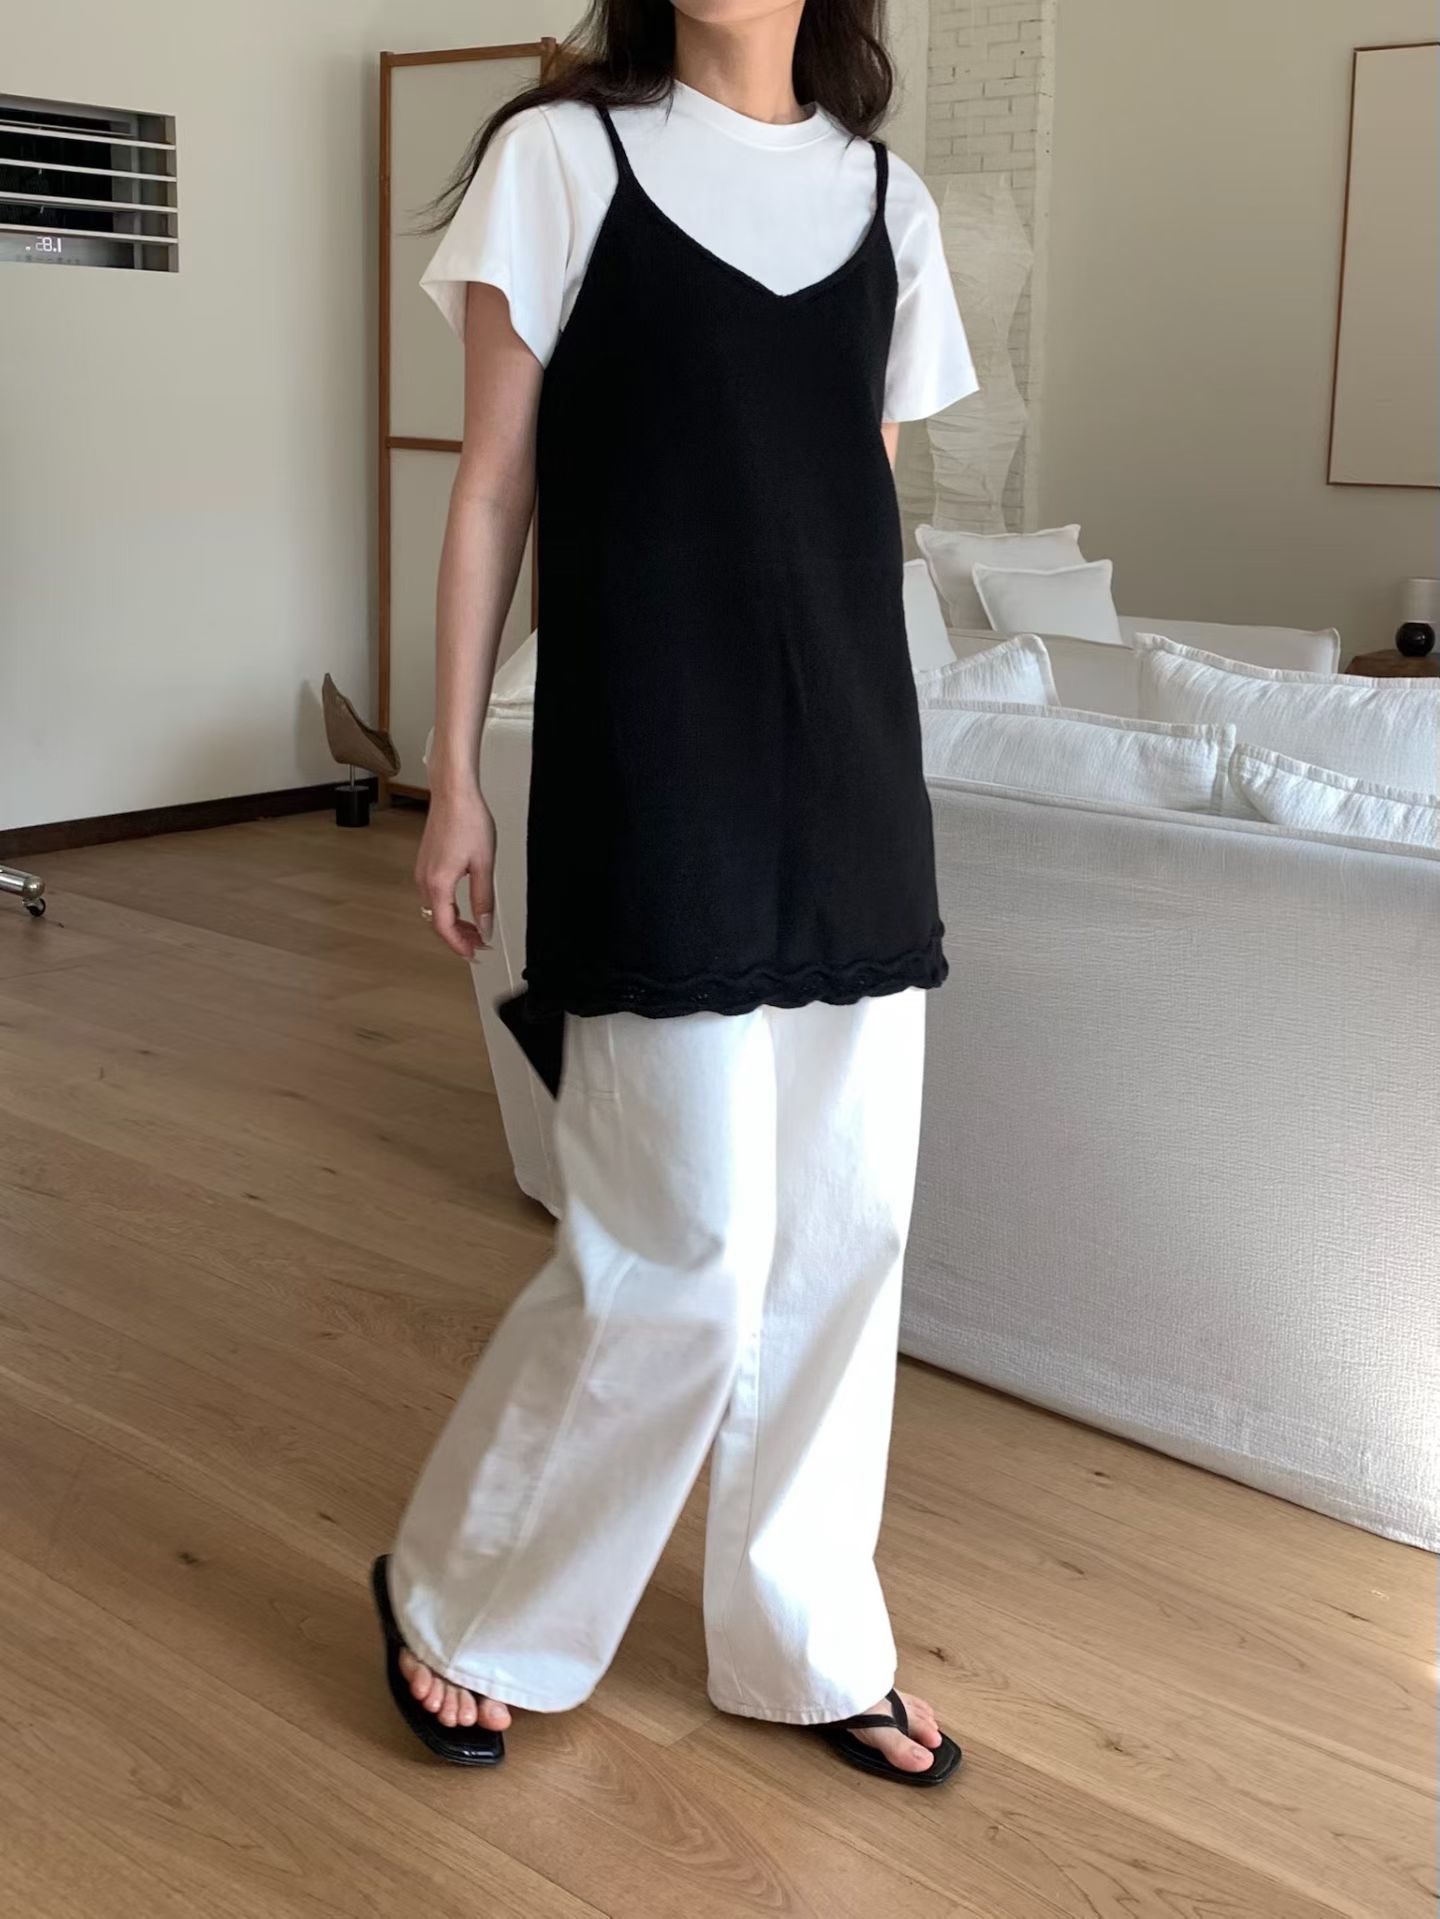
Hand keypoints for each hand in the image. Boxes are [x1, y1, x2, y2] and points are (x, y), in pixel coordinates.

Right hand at [415, 787, 495, 959]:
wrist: (454, 794)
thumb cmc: (468, 821)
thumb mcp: (484, 865)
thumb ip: (483, 900)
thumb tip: (485, 926)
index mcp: (438, 883)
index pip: (445, 928)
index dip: (460, 945)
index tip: (474, 953)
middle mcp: (424, 880)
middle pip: (437, 922)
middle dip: (458, 937)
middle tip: (480, 944)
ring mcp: (422, 872)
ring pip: (434, 910)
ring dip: (453, 923)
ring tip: (475, 929)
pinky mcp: (425, 864)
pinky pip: (433, 896)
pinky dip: (448, 908)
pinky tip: (464, 908)